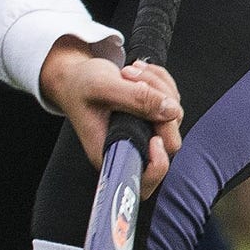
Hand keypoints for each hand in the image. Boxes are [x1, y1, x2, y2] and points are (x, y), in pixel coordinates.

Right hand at [38, 39, 183, 193]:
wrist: (75, 77)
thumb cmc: (80, 86)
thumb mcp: (103, 86)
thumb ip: (136, 98)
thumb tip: (171, 110)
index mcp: (111, 153)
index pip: (145, 177)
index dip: (158, 162)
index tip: (155, 138)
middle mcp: (131, 147)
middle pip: (170, 140)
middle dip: (160, 102)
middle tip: (133, 78)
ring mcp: (146, 133)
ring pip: (174, 115)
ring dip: (158, 85)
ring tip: (129, 72)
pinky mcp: (154, 118)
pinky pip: (173, 101)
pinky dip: (161, 82)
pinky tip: (139, 72)